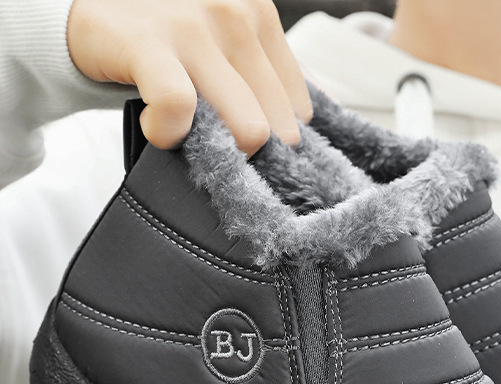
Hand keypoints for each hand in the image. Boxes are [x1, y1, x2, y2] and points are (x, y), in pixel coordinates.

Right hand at [67, 0, 311, 153]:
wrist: (92, 9)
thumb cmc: (167, 37)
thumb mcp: (225, 40)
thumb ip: (267, 71)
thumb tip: (309, 118)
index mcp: (261, 15)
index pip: (300, 110)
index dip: (275, 140)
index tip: (244, 142)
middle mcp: (235, 13)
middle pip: (279, 128)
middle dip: (249, 153)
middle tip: (214, 145)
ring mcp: (193, 25)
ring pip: (247, 127)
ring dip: (214, 151)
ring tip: (186, 136)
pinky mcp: (148, 42)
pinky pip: (179, 108)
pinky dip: (168, 134)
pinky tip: (158, 130)